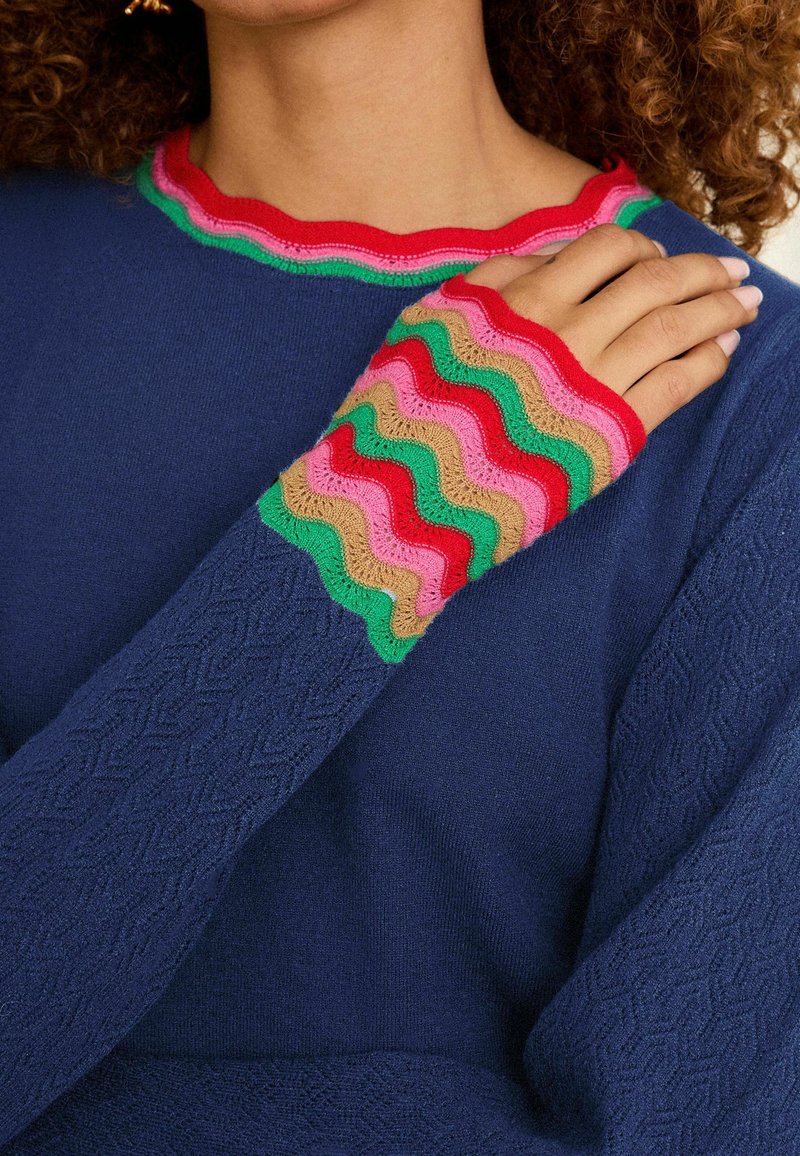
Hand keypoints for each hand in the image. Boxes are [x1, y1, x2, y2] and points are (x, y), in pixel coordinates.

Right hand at [260, 227, 760, 660]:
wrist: (406, 491)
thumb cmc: (408, 412)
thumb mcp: (430, 326)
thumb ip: (488, 284)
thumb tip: (543, 260)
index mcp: (524, 298)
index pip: (604, 248)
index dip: (639, 246)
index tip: (654, 254)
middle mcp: (566, 332)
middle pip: (654, 281)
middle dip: (700, 271)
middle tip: (730, 270)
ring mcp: (591, 383)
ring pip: (676, 327)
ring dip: (719, 310)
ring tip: (746, 303)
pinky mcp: (609, 434)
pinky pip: (677, 385)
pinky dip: (708, 362)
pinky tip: (724, 352)